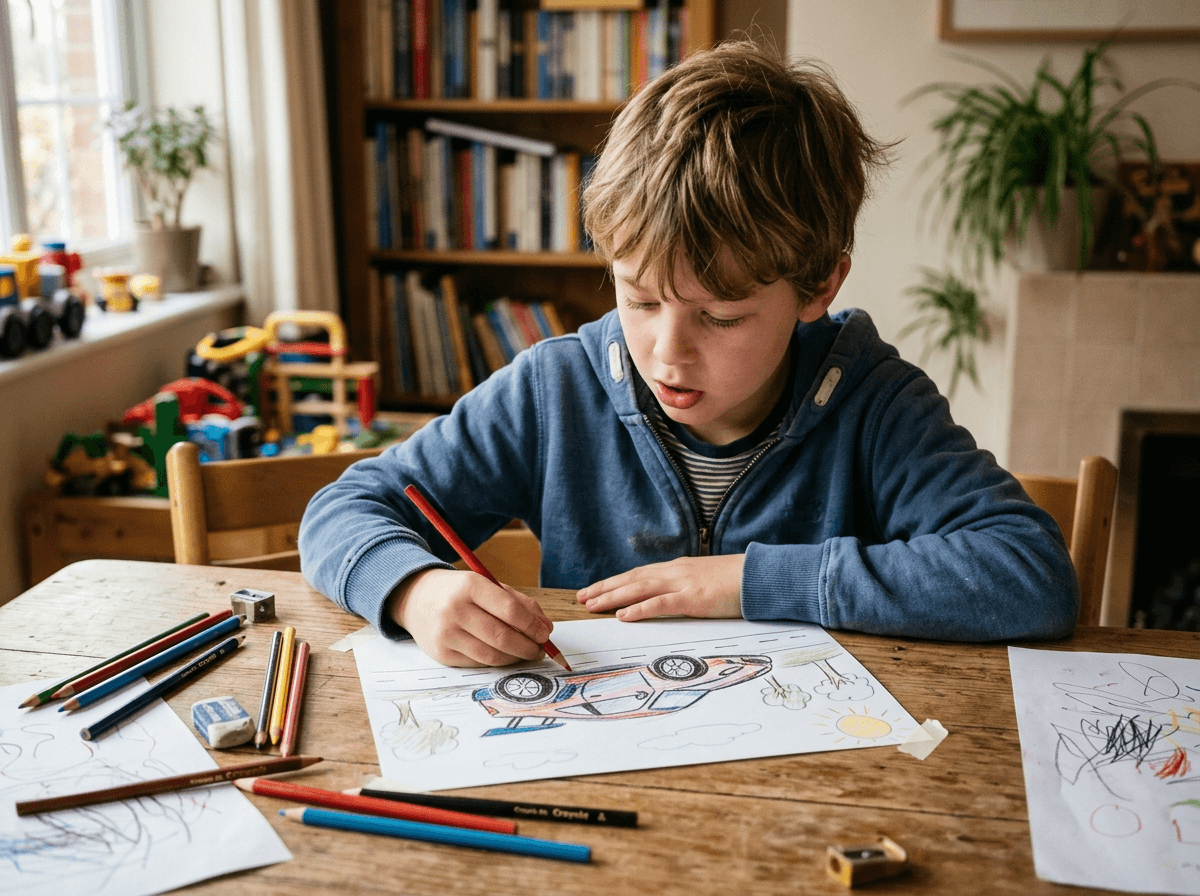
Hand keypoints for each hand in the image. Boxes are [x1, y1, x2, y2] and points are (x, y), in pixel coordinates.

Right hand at [388, 568, 553, 666]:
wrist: (416, 598)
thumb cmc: (460, 592)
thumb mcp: (487, 585)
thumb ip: (519, 603)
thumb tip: (545, 628)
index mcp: (470, 586)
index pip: (509, 610)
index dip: (532, 626)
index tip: (545, 634)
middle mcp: (455, 609)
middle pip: (501, 636)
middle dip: (527, 647)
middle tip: (539, 650)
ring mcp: (445, 633)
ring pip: (491, 655)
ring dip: (514, 658)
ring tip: (525, 654)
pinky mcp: (441, 654)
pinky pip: (477, 663)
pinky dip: (496, 661)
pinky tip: (503, 655)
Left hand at [576, 554, 745, 621]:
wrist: (762, 576)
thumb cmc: (737, 581)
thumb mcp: (705, 581)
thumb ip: (686, 587)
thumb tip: (670, 598)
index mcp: (677, 569)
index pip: (638, 574)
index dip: (614, 581)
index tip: (594, 589)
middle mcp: (675, 572)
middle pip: (631, 579)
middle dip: (605, 588)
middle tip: (581, 597)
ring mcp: (683, 583)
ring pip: (639, 588)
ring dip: (613, 597)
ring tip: (592, 604)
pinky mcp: (693, 598)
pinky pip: (660, 603)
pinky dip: (639, 608)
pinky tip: (622, 615)